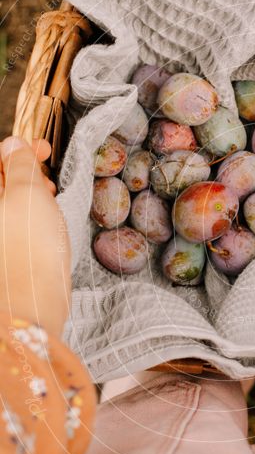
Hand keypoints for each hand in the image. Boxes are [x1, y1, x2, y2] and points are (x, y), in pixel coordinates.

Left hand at [0, 137, 69, 337]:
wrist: (31, 308)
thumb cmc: (29, 253)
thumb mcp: (29, 195)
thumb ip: (19, 164)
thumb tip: (13, 145)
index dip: (17, 151)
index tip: (42, 149)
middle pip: (0, 187)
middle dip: (23, 175)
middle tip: (49, 178)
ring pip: (7, 208)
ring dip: (27, 198)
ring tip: (50, 202)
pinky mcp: (2, 259)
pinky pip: (11, 230)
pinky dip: (27, 221)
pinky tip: (45, 227)